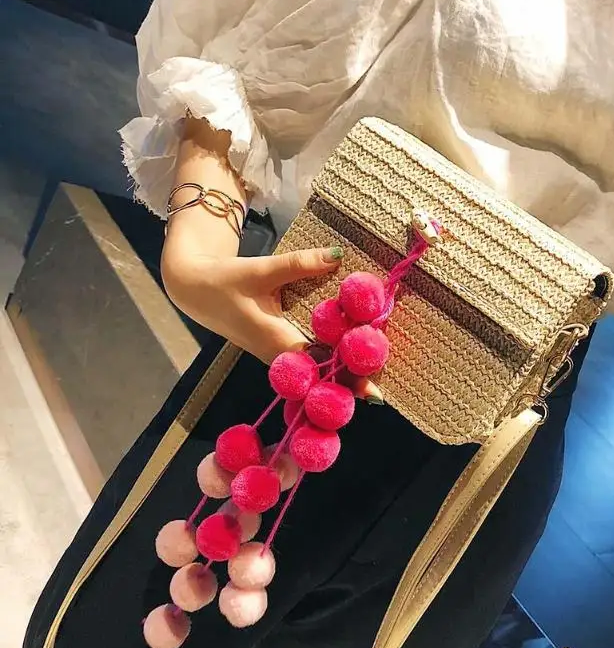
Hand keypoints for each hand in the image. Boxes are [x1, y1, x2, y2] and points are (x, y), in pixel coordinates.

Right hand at [161, 246, 382, 401]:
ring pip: (312, 373)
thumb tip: (337, 256)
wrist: (196, 290)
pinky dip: (326, 364)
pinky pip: (305, 364)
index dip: (346, 378)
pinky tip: (348, 360)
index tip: (373, 392)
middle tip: (384, 387)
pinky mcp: (276, 351)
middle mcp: (277, 355)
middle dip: (349, 381)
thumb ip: (300, 264)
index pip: (317, 368)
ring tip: (373, 376)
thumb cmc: (226, 282)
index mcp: (275, 340)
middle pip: (319, 376)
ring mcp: (276, 356)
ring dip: (339, 374)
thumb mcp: (263, 269)